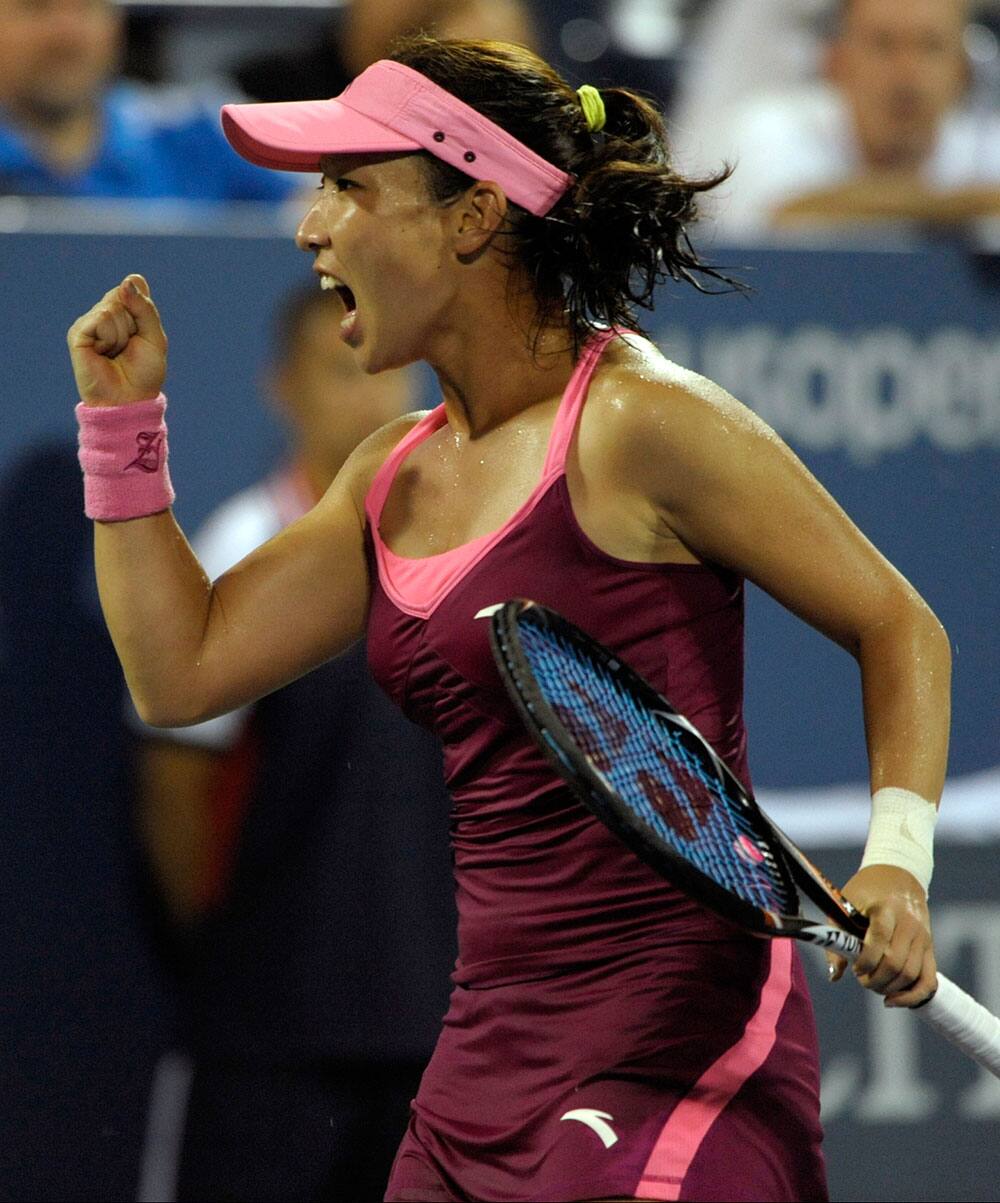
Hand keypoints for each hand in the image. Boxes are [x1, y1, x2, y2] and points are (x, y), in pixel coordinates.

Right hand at [67, 274, 167, 406]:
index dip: (143, 310)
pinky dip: (110, 338)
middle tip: (129, 347)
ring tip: (116, 353)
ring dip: (122, 334)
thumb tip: (128, 281)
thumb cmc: (144, 372)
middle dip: (134, 324)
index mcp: (123, 312)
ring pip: (112, 308)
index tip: (142, 333)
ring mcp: (89, 323)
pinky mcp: (78, 333)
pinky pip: (101, 318)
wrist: (129, 399)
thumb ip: (145, 307)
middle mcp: (104, 313)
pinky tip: (104, 353)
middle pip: (122, 295)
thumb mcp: (154, 337)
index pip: (134, 287)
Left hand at [825, 864, 936, 1007]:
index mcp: (886, 909)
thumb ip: (838, 939)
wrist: (898, 875)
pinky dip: (912, 996)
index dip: (864, 963)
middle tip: (862, 978)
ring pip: (911, 975)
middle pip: (896, 964)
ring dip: (890, 988)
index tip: (853, 968)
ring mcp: (923, 936)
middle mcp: (909, 923)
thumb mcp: (845, 906)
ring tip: (873, 984)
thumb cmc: (865, 891)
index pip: (879, 943)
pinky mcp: (930, 948)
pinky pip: (928, 981)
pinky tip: (893, 1000)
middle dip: (875, 979)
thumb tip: (834, 975)